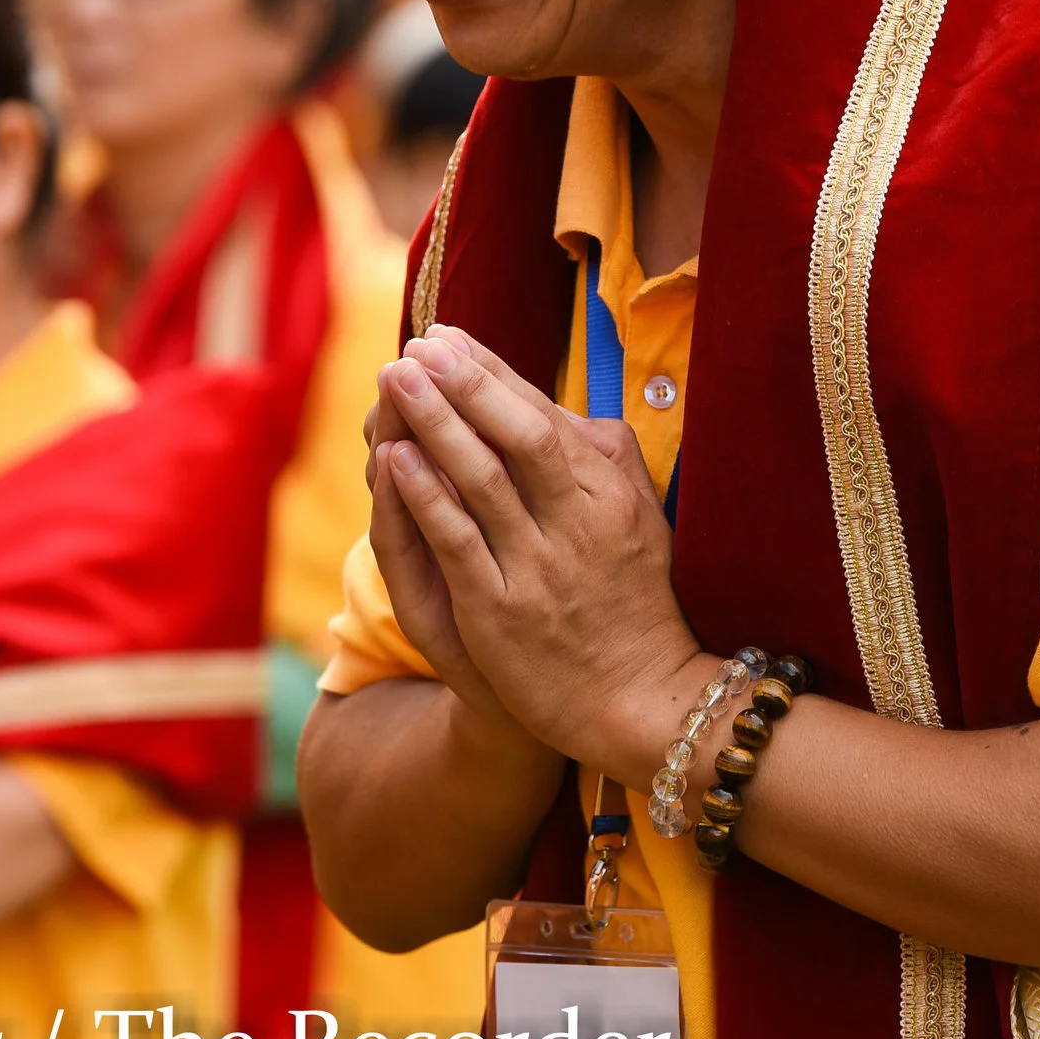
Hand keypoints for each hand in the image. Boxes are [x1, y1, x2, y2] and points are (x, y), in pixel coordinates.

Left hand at [373, 324, 701, 779]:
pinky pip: (457, 541)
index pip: (542, 416)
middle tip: (416, 345)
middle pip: (514, 434)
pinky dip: (425, 495)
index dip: (491, 373)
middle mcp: (577, 523)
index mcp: (608, 494)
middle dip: (462, 382)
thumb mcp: (645, 521)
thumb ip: (613, 460)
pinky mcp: (501, 613)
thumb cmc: (638, 603)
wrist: (640, 701)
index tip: (448, 337)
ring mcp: (538, 568)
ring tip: (394, 378)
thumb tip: (576, 409)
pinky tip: (394, 458)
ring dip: (433, 422)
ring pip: (480, 479)